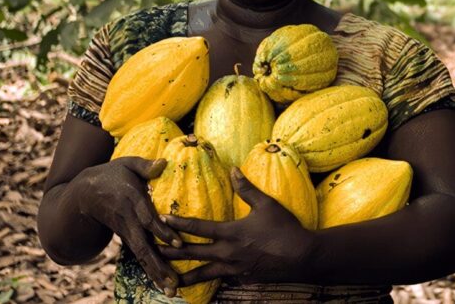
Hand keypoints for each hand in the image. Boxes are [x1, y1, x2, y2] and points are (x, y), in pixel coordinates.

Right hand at [73, 157, 181, 295]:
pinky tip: (162, 283)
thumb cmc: (110, 174)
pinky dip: (150, 269)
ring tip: (171, 291)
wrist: (82, 194)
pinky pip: (139, 256)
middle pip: (144, 246)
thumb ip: (145, 166)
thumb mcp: (126, 164)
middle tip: (174, 282)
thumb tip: (164, 162)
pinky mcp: (126, 237)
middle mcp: (129, 221)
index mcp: (131, 201)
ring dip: (156, 273)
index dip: (162, 231)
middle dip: (159, 265)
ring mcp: (126, 232)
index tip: (177, 243)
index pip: (148, 219)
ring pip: (142, 256)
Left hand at [158, 167, 315, 286]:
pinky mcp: (243, 278)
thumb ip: (246, 188)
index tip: (161, 219)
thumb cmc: (284, 228)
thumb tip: (233, 169)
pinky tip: (203, 284)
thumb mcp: (266, 204)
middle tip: (152, 250)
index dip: (178, 223)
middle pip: (192, 253)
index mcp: (231, 233)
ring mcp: (234, 268)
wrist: (302, 256)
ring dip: (184, 276)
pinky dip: (208, 282)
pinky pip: (221, 280)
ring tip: (168, 280)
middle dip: (171, 251)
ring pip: (203, 274)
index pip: (198, 227)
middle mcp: (227, 253)